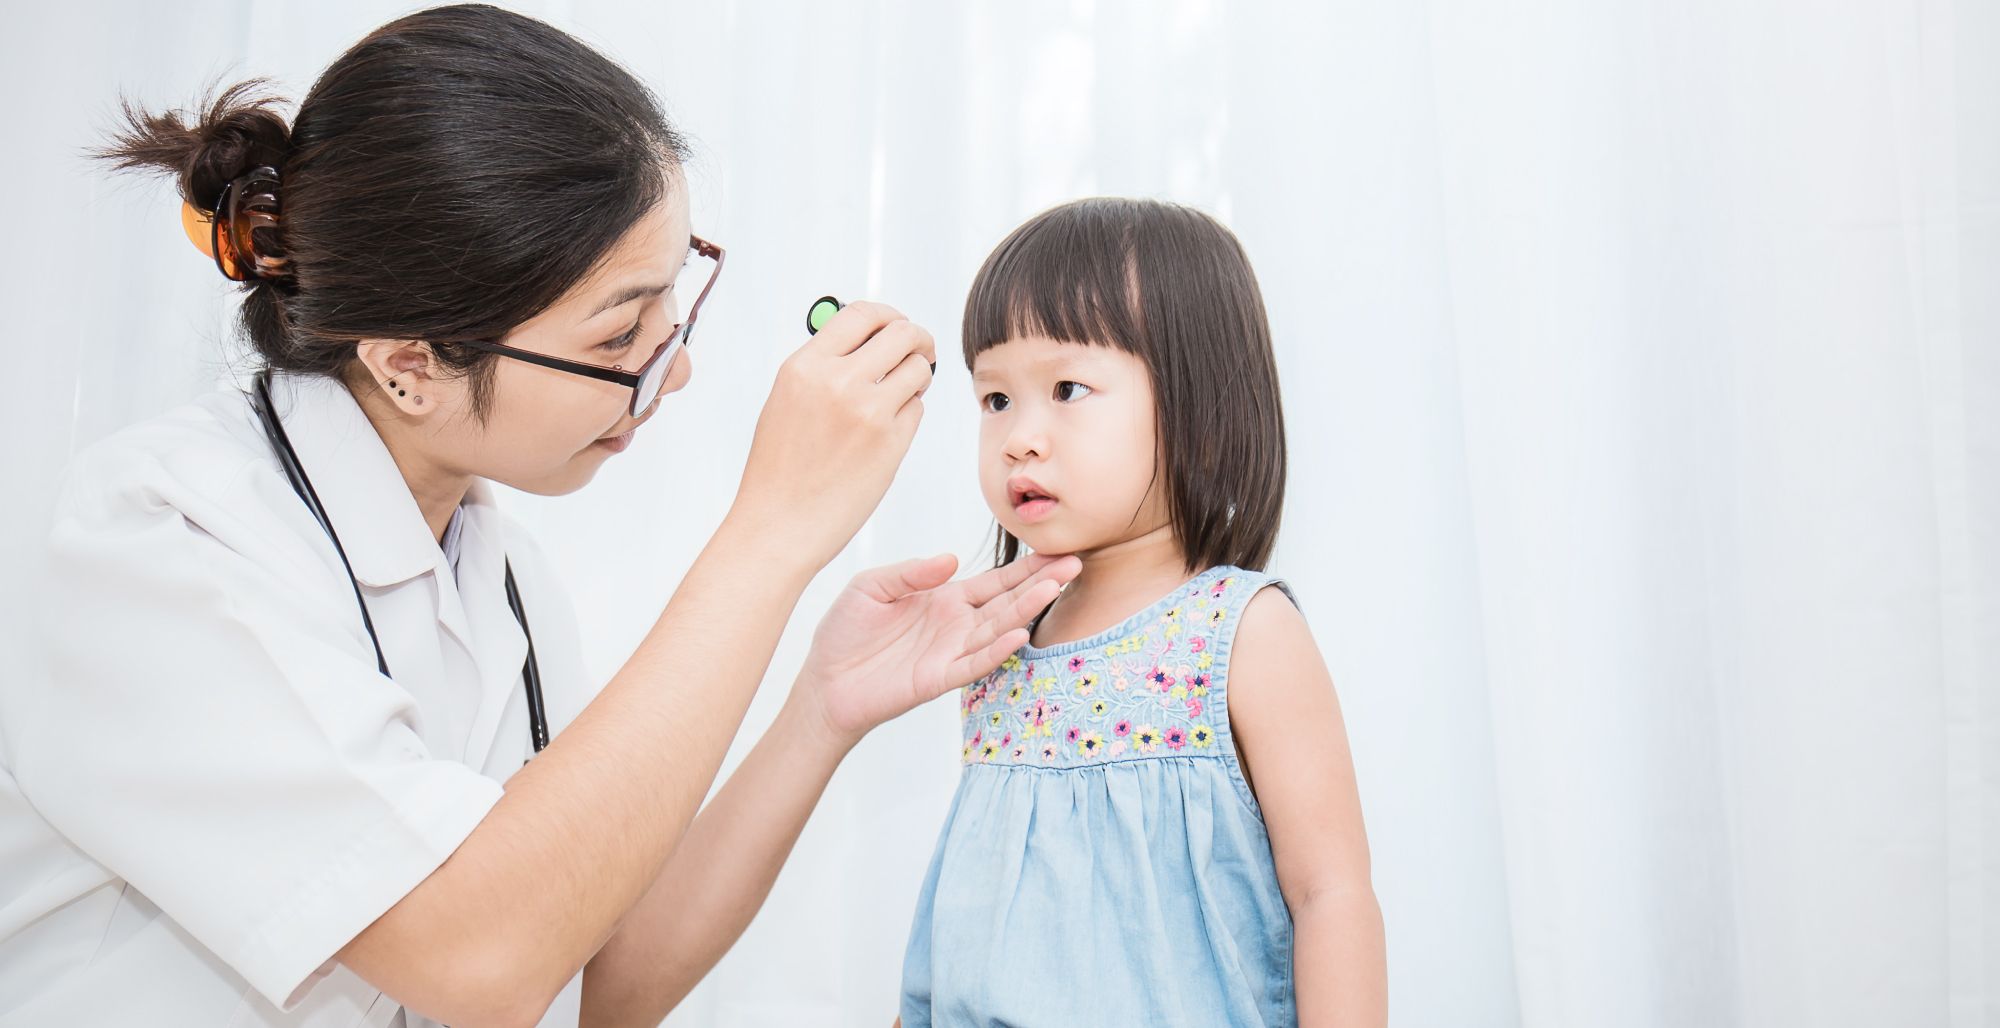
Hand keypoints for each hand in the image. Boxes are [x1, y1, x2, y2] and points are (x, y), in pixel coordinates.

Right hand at [731, 301, 936, 571]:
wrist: (779, 525)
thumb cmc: (780, 470)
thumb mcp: (786, 401)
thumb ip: (822, 367)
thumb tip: (863, 340)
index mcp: (805, 366)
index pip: (862, 314)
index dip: (888, 316)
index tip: (896, 326)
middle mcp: (837, 381)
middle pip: (902, 333)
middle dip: (917, 340)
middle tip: (920, 353)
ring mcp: (868, 411)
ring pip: (918, 369)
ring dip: (918, 377)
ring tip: (900, 396)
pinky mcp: (891, 442)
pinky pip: (917, 409)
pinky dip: (910, 413)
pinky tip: (887, 432)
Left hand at [792, 551, 1082, 748]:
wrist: (824, 682)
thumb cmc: (846, 633)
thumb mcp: (871, 588)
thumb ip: (910, 572)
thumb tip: (951, 558)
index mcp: (944, 598)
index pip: (994, 580)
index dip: (1025, 567)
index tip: (1057, 550)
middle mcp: (956, 625)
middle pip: (1006, 601)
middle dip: (1040, 583)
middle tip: (1075, 563)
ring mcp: (950, 652)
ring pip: (996, 628)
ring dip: (1025, 610)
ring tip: (1053, 587)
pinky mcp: (937, 678)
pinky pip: (973, 663)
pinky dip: (995, 650)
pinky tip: (1018, 633)